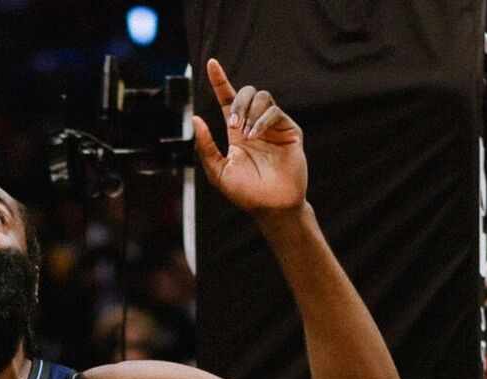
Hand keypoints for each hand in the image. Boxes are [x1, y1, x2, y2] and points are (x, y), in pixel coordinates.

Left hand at [192, 58, 306, 215]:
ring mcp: (273, 126)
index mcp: (237, 131)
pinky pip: (274, 112)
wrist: (271, 206)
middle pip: (246, 93)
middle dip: (237, 102)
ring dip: (249, 112)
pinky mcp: (289, 130)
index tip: (211, 64)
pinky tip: (255, 136)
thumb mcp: (218, 171)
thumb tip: (196, 119)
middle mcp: (255, 125)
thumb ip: (206, 147)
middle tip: (232, 125)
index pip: (227, 99)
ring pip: (262, 97)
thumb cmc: (245, 193)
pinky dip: (262, 121)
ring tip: (246, 136)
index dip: (220, 80)